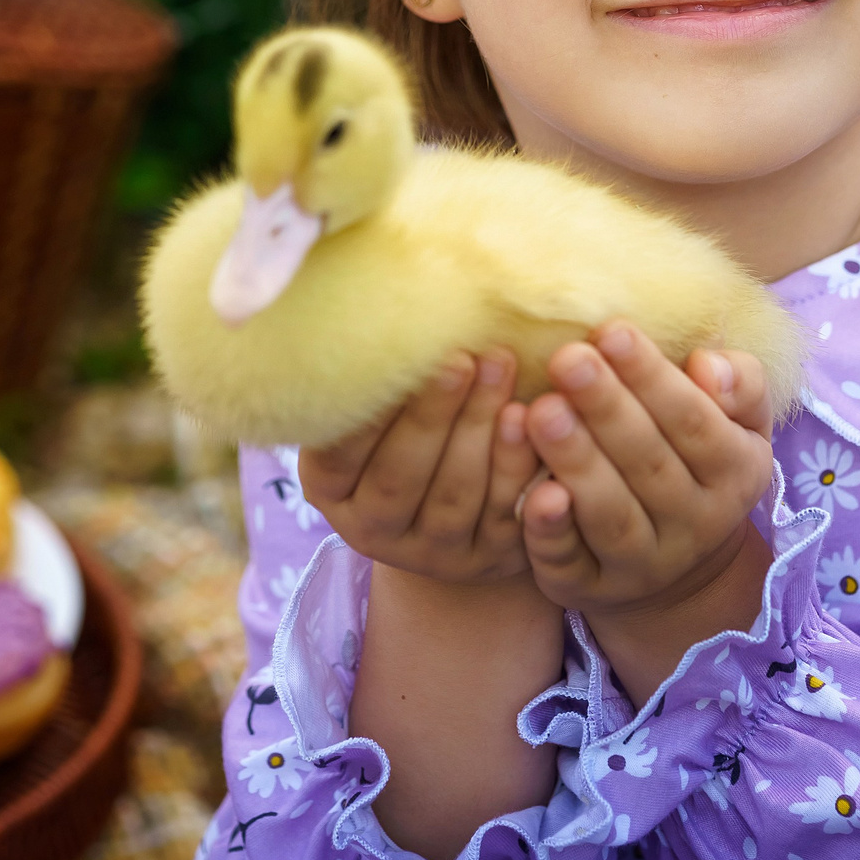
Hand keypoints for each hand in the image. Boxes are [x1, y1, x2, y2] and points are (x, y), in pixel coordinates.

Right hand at [299, 350, 539, 585]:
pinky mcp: (486, 559)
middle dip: (433, 414)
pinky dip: (516, 466)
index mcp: (330, 489)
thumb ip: (373, 378)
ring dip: (479, 430)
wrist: (453, 509)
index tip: (401, 358)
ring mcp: (430, 552)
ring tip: (500, 370)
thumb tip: (376, 299)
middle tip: (463, 357)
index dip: (371, 411)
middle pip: (400, 476)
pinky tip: (528, 419)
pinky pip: (503, 514)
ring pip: (453, 496)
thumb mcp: (374, 414)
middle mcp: (371, 528)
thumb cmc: (403, 431)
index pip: (339, 455)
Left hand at [519, 324, 775, 618]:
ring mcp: (643, 564)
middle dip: (606, 409)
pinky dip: (550, 531)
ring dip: (576, 462)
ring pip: (611, 513)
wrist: (680, 571)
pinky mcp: (590, 589)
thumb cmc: (698, 461)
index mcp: (735, 473)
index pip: (695, 422)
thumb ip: (741, 384)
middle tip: (566, 358)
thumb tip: (709, 366)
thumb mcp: (740, 423)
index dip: (654, 378)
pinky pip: (570, 562)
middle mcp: (695, 524)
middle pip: (649, 464)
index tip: (611, 331)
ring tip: (539, 411)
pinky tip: (532, 494)